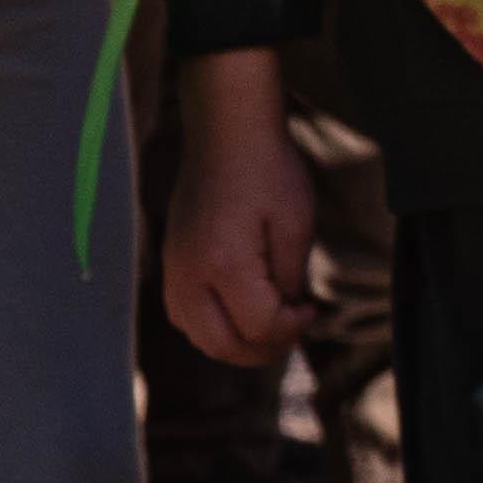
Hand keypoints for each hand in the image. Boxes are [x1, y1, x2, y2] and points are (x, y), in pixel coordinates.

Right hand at [161, 47, 319, 368]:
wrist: (226, 133)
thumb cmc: (268, 171)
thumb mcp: (296, 225)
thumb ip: (290, 279)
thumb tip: (288, 316)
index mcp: (223, 263)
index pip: (258, 327)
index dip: (291, 329)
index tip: (311, 310)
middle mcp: (189, 274)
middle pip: (221, 345)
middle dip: (263, 349)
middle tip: (294, 330)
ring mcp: (173, 269)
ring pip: (198, 337)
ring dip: (236, 343)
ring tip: (271, 325)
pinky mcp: (170, 262)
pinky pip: (184, 315)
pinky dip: (213, 326)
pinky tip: (242, 311)